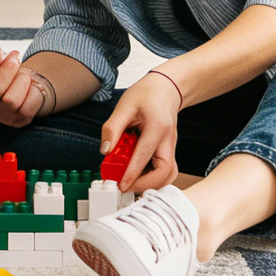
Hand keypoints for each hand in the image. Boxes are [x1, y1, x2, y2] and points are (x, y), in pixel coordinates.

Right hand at [0, 26, 48, 127]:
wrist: (24, 88)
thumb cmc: (5, 72)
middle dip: (7, 69)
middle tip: (16, 55)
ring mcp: (1, 116)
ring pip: (10, 100)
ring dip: (20, 80)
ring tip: (23, 71)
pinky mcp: (18, 121)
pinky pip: (26, 108)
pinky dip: (30, 92)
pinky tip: (30, 85)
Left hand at [100, 72, 180, 192]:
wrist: (164, 90)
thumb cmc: (146, 95)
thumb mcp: (124, 106)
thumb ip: (112, 128)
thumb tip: (105, 150)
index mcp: (157, 127)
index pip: (145, 155)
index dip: (133, 173)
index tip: (121, 184)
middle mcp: (168, 140)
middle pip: (164, 172)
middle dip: (145, 184)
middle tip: (125, 186)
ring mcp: (171, 147)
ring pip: (168, 175)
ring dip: (150, 183)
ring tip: (129, 182)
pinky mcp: (168, 151)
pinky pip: (164, 170)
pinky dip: (152, 177)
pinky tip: (137, 174)